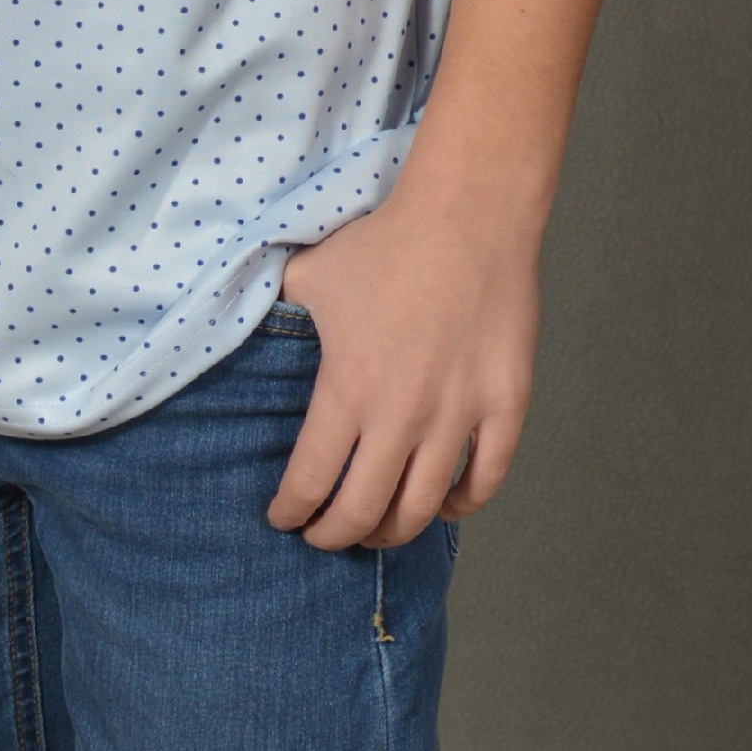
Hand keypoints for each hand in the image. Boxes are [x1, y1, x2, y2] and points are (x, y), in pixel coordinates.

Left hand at [265, 166, 542, 549]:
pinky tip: (443, 506)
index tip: (283, 518)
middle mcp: (402, 416)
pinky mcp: (505, 405)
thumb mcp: (311, 276)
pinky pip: (486, 479)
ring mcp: (459, 415)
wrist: (468, 213)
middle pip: (363, 512)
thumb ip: (277, 317)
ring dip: (393, 532)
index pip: (310, 483)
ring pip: (423, 509)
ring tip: (376, 529)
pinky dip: (462, 505)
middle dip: (334, 536)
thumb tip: (246, 333)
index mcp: (348, 390)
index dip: (291, 511)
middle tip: (323, 537)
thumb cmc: (385, 240)